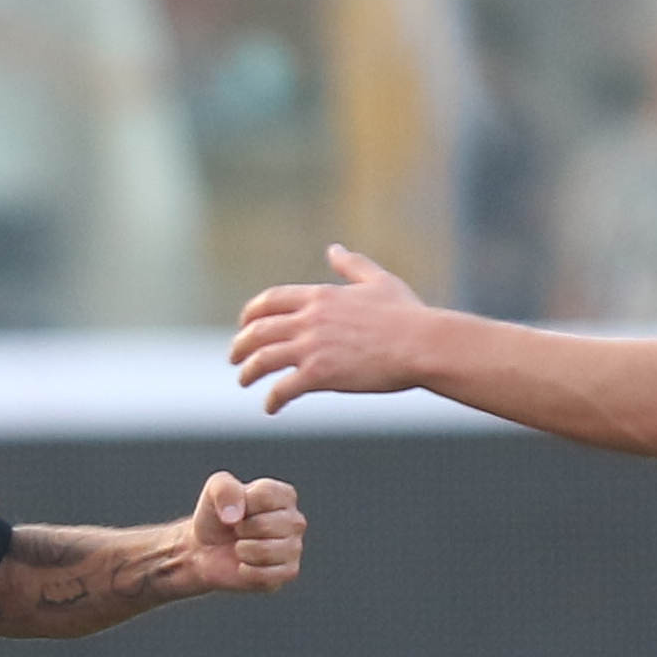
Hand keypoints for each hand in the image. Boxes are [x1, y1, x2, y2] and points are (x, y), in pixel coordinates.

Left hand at [184, 471, 304, 594]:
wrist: (206, 549)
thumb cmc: (216, 516)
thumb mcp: (214, 489)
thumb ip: (224, 488)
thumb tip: (235, 516)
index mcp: (284, 495)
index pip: (265, 496)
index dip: (242, 504)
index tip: (236, 508)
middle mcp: (295, 520)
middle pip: (265, 525)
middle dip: (241, 529)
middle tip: (237, 530)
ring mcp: (294, 548)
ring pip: (265, 552)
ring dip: (242, 550)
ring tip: (241, 546)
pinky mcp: (288, 573)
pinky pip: (265, 576)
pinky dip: (246, 571)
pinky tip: (245, 564)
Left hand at [231, 245, 431, 413]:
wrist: (422, 344)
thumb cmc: (407, 315)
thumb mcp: (378, 281)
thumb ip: (352, 265)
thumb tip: (334, 248)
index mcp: (319, 296)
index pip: (270, 301)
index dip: (251, 314)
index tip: (245, 325)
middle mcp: (309, 319)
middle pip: (257, 330)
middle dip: (241, 344)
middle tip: (235, 357)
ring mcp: (312, 347)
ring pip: (262, 359)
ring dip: (248, 372)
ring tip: (244, 381)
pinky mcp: (320, 374)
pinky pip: (283, 389)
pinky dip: (271, 399)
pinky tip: (271, 407)